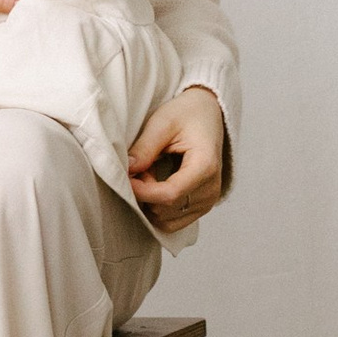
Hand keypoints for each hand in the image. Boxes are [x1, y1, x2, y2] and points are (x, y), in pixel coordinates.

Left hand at [127, 87, 226, 231]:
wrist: (207, 115)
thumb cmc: (187, 115)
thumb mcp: (163, 122)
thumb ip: (145, 148)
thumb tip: (127, 171)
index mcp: (206, 166)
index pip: (170, 194)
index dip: (143, 191)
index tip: (126, 178)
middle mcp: (211, 189)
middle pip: (166, 209)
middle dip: (145, 193)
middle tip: (141, 167)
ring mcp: (208, 202)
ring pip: (166, 220)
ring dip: (150, 202)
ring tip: (150, 174)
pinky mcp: (201, 207)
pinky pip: (172, 222)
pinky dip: (157, 208)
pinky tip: (156, 184)